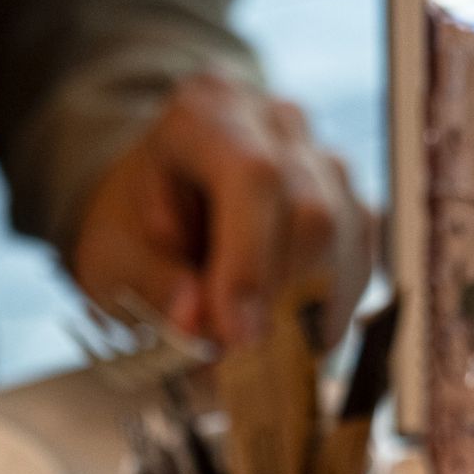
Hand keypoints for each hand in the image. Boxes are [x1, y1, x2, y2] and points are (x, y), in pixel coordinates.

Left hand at [72, 72, 375, 349]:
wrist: (158, 212)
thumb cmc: (134, 228)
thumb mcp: (114, 255)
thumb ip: (154, 286)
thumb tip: (197, 322)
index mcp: (207, 113)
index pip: (251, 177)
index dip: (250, 264)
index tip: (236, 336)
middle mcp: (276, 123)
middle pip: (311, 211)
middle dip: (279, 299)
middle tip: (241, 360)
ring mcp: (321, 159)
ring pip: (346, 237)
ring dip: (306, 311)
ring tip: (259, 355)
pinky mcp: (349, 203)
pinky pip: (359, 260)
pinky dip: (328, 312)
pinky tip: (290, 338)